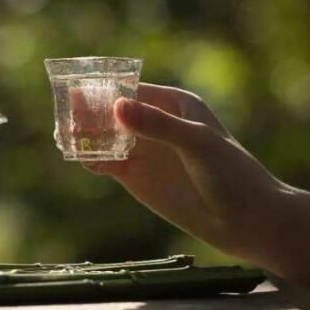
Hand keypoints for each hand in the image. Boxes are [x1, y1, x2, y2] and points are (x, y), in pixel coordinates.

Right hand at [83, 83, 282, 256]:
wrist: (246, 220)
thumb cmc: (231, 174)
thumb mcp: (196, 143)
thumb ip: (157, 124)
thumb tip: (117, 106)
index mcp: (173, 103)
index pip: (130, 89)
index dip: (102, 88)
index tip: (75, 90)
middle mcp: (155, 123)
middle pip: (111, 112)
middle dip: (87, 113)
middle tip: (64, 117)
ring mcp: (144, 151)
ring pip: (104, 137)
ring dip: (84, 136)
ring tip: (63, 137)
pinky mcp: (136, 177)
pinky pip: (105, 162)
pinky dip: (89, 159)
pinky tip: (78, 158)